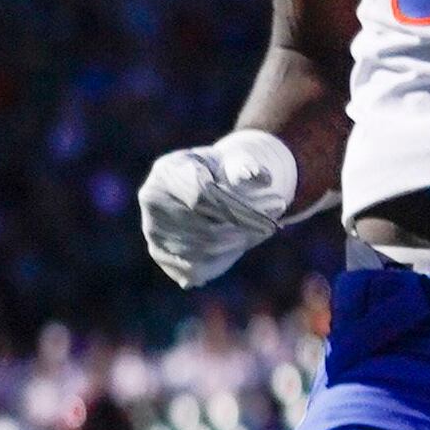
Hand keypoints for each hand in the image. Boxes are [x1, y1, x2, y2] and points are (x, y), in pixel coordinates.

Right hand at [135, 131, 298, 288]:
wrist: (202, 186)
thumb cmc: (222, 171)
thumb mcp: (236, 161)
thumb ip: (248, 168)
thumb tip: (262, 178)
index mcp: (167, 171)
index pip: (203, 196)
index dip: (241, 206)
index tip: (278, 205)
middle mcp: (152, 200)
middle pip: (205, 228)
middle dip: (247, 229)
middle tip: (274, 222)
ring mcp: (152, 229)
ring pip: (205, 250)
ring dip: (239, 244)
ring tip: (260, 230)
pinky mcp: (159, 252)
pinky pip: (196, 269)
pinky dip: (224, 261)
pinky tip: (239, 244)